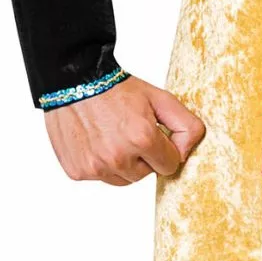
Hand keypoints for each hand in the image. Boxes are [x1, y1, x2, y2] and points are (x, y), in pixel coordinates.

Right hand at [44, 77, 205, 184]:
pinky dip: (100, 163)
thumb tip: (186, 153)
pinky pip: (100, 177)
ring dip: (122, 163)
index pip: (170, 165)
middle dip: (143, 157)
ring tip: (112, 136)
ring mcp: (96, 167)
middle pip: (146, 174)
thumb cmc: (117, 89)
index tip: (153, 134)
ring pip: (123, 179)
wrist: (75, 81)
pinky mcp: (78, 171)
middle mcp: (118, 157)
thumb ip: (186, 125)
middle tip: (129, 131)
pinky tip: (95, 141)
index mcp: (142, 138)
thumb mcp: (160, 98)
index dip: (164, 149)